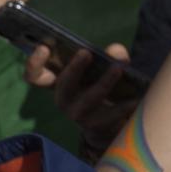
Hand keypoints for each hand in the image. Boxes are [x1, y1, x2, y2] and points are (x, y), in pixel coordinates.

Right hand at [24, 40, 138, 150]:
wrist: (109, 123)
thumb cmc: (101, 87)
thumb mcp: (103, 69)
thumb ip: (111, 56)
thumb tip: (115, 51)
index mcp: (58, 83)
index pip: (35, 76)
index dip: (34, 63)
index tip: (43, 47)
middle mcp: (63, 99)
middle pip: (63, 84)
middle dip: (73, 68)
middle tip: (86, 52)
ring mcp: (78, 113)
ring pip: (89, 97)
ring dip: (104, 81)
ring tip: (119, 68)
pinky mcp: (95, 125)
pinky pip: (111, 114)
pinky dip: (124, 104)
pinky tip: (136, 98)